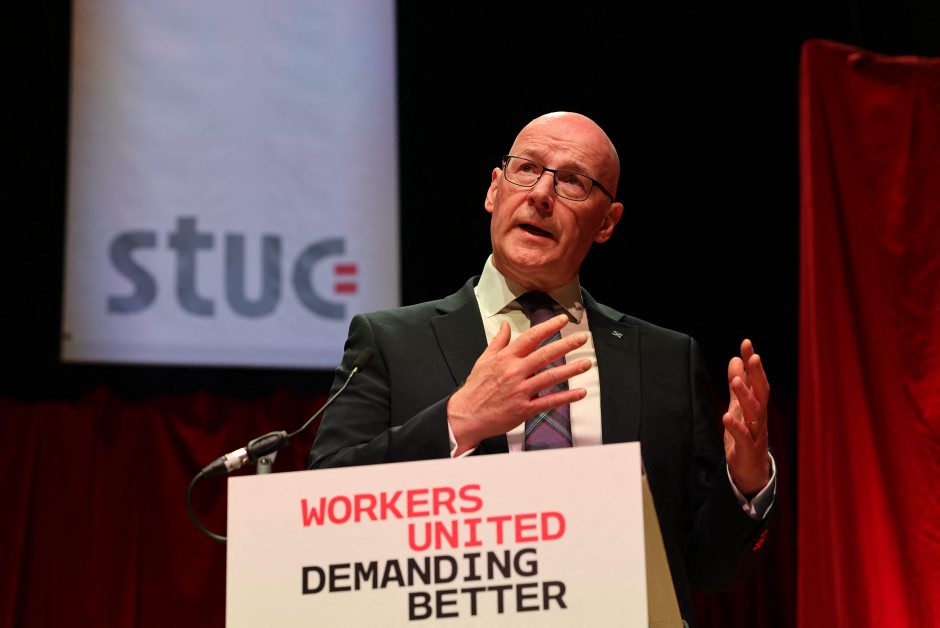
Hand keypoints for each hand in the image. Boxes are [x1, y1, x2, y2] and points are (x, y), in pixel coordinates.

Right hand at [448, 314, 591, 454]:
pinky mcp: (524, 408)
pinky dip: (566, 397)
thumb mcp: (484, 360)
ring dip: (571, 369)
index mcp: (506, 358)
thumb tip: (506, 325)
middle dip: (566, 344)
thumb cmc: (475, 388)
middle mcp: (515, 371)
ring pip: (550, 377)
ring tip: (586, 363)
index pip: (531, 338)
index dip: (548, 327)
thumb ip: (498, 342)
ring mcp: (521, 390)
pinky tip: (579, 392)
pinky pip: (549, 401)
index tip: (562, 320)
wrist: (466, 415)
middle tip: (582, 338)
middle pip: (545, 354)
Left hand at [722, 338, 770, 495]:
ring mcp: (755, 433)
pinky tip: (726, 416)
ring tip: (736, 381)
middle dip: (757, 374)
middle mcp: (759, 417)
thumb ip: (738, 385)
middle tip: (752, 357)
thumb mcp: (738, 406)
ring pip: (754, 412)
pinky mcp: (748, 449)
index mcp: (757, 405)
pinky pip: (744, 437)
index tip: (746, 343)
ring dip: (745, 396)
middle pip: (762, 393)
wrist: (750, 471)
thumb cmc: (745, 436)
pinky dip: (736, 427)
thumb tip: (735, 359)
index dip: (751, 362)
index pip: (756, 380)